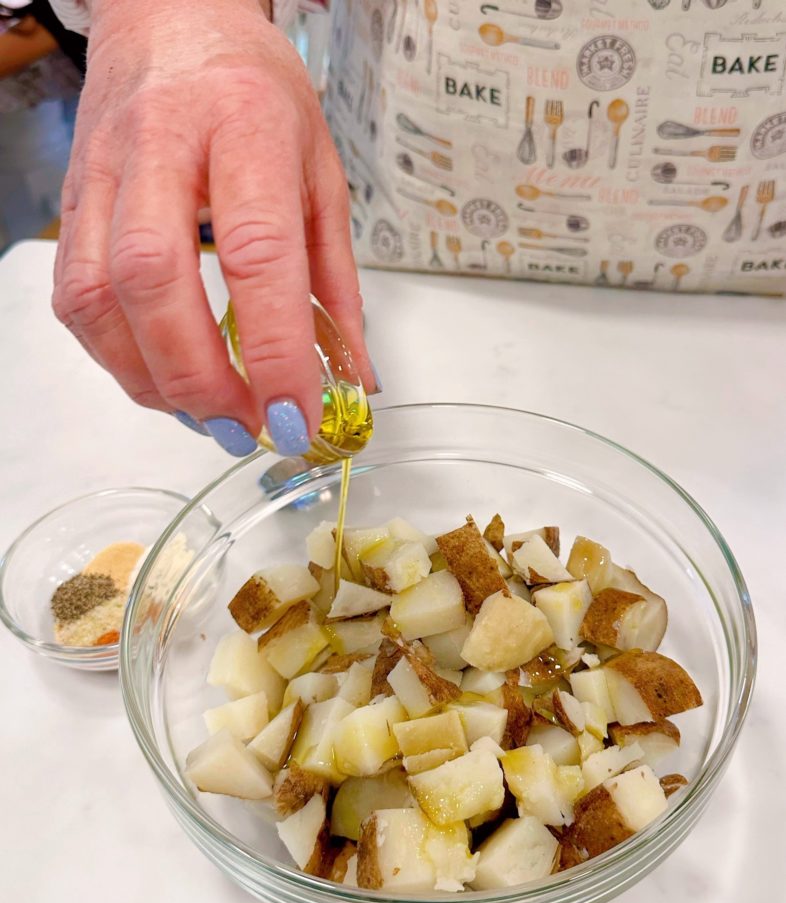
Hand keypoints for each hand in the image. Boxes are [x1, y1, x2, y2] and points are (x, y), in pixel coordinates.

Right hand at [53, 0, 371, 455]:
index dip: (276, 349)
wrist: (174, 21)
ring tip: (209, 416)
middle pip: (155, 278)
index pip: (258, 252)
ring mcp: (104, 173)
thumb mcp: (323, 177)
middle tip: (246, 428)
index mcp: (246, 128)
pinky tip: (164, 378)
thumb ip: (337, 285)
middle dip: (201, 377)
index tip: (296, 416)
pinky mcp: (73, 203)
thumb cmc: (255, 94)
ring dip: (154, 379)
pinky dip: (118, 358)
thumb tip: (354, 379)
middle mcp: (163, 144)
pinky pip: (75, 298)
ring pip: (99, 296)